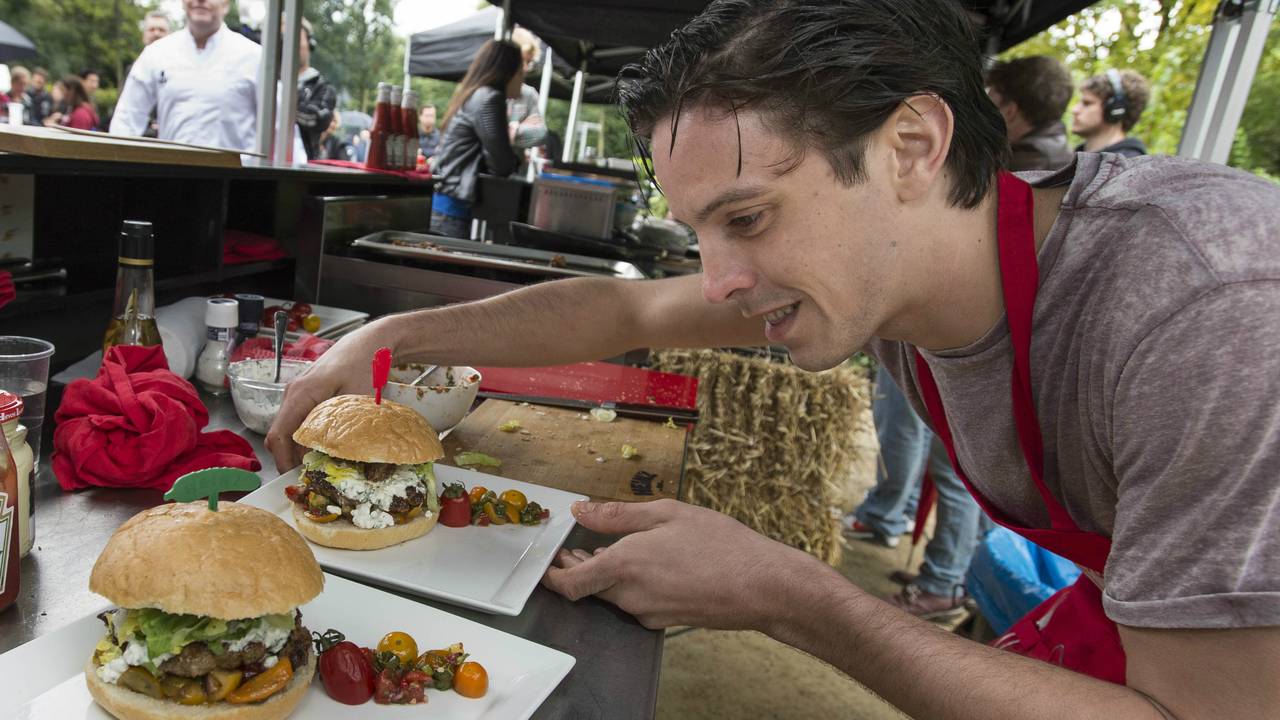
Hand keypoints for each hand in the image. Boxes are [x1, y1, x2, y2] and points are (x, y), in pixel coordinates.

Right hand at [265, 319, 396, 470]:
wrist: (371, 342)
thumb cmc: (364, 365)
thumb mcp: (355, 401)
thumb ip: (340, 428)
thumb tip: (333, 458)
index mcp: (300, 394)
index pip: (279, 434)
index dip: (283, 459)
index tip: (294, 477)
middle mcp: (293, 392)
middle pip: (280, 433)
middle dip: (290, 456)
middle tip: (310, 475)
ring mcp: (298, 391)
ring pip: (289, 427)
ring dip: (299, 446)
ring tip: (319, 463)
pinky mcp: (307, 392)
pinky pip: (298, 418)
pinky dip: (305, 434)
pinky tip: (323, 443)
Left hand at [541, 499, 797, 629]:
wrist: (762, 586)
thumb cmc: (721, 545)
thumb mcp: (667, 514)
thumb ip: (617, 514)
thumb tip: (582, 510)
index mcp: (625, 565)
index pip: (570, 583)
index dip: (553, 575)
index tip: (549, 562)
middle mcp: (631, 596)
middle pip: (589, 588)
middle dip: (577, 569)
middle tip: (575, 548)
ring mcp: (648, 613)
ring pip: (613, 595)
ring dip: (605, 574)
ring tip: (610, 550)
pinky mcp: (664, 621)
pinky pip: (635, 603)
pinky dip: (630, 585)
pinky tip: (645, 566)